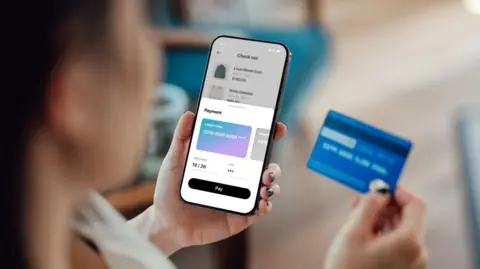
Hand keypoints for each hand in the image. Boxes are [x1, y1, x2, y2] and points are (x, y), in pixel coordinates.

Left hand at [151, 112, 286, 252]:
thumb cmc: (169, 191)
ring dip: (272, 185)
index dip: (268, 136)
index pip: (252, 147)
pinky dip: (265, 206)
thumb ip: (181, 138)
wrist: (165, 223)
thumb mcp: (174, 162)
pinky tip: (261, 203)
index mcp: (226, 162)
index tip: (277, 127)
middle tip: (267, 169)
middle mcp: (237, 179)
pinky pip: (259, 211)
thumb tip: (188, 114)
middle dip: (274, 167)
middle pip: (266, 168)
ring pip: (267, 188)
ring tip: (264, 185)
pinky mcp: (239, 217)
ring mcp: (240, 198)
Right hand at [325, 187, 427, 268]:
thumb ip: (368, 206)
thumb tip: (378, 191)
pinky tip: (365, 233)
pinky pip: (398, 243)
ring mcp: (412, 263)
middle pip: (408, 217)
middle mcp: (417, 253)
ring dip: (382, 219)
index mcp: (409, 241)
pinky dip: (384, 233)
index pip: (416, 204)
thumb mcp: (354, 231)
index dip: (398, 191)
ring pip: (402, 229)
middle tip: (363, 200)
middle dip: (385, 205)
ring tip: (359, 217)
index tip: (382, 186)